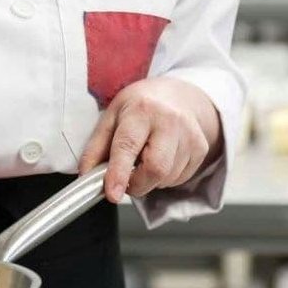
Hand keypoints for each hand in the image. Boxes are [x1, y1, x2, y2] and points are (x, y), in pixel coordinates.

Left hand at [78, 76, 221, 202]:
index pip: (128, 145)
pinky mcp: (201, 148)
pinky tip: (161, 157)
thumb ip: (96, 146)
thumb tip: (86, 174)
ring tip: (145, 156)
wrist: (178, 95)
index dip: (119, 172)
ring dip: (150, 180)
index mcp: (141, 109)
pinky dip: (165, 177)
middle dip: (136, 184)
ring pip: (167, 178)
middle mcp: (169, 121)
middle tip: (126, 178)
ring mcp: (189, 135)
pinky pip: (180, 179)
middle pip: (155, 169)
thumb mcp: (112, 115)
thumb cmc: (140, 105)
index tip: (112, 193)